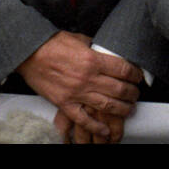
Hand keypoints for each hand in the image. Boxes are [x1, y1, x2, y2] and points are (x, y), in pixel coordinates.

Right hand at [17, 31, 140, 140]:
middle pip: (119, 89)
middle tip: (136, 94)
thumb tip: (105, 51)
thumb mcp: (79, 39)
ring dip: (122, 109)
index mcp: (93, 60)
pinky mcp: (64, 103)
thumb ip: (94, 47)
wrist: (29, 53)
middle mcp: (88, 78)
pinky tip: (105, 130)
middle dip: (132, 93)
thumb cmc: (52, 43)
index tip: (139, 77)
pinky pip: (83, 119)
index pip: (123, 70)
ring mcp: (76, 92)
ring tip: (129, 110)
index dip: (135, 75)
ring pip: (106, 105)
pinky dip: (95, 126)